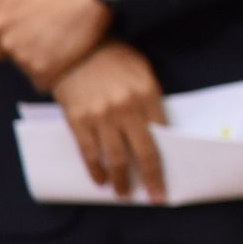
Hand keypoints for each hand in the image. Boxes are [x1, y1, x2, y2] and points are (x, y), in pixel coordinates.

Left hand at [0, 0, 110, 88]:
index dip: (15, 39)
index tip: (34, 33)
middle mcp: (7, 42)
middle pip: (13, 58)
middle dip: (28, 49)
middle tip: (51, 35)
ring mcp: (25, 58)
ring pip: (28, 69)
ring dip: (41, 61)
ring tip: (62, 44)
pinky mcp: (46, 71)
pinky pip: (42, 82)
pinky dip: (53, 74)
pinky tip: (66, 58)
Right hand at [51, 40, 167, 202]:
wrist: (73, 47)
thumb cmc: (113, 57)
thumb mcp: (142, 71)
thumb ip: (150, 99)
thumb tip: (159, 131)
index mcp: (147, 94)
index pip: (163, 134)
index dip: (167, 157)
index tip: (169, 174)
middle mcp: (126, 108)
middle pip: (143, 152)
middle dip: (151, 179)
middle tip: (155, 196)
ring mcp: (101, 116)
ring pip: (115, 158)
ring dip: (121, 180)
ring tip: (124, 193)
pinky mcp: (78, 121)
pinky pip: (88, 153)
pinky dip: (95, 170)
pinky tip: (100, 180)